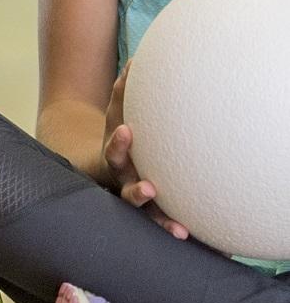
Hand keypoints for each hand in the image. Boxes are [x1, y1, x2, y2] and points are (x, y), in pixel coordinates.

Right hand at [102, 65, 189, 240]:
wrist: (98, 170)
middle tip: (151, 189)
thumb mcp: (116, 115)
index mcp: (115, 160)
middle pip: (127, 192)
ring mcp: (138, 201)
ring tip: (179, 232)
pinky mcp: (154, 213)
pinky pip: (167, 224)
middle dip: (138, 193)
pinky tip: (204, 243)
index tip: (127, 132)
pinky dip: (181, 231)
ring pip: (147, 217)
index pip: (114, 151)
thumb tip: (136, 60)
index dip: (120, 143)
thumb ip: (122, 92)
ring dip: (161, 222)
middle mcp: (124, 185)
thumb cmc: (118, 137)